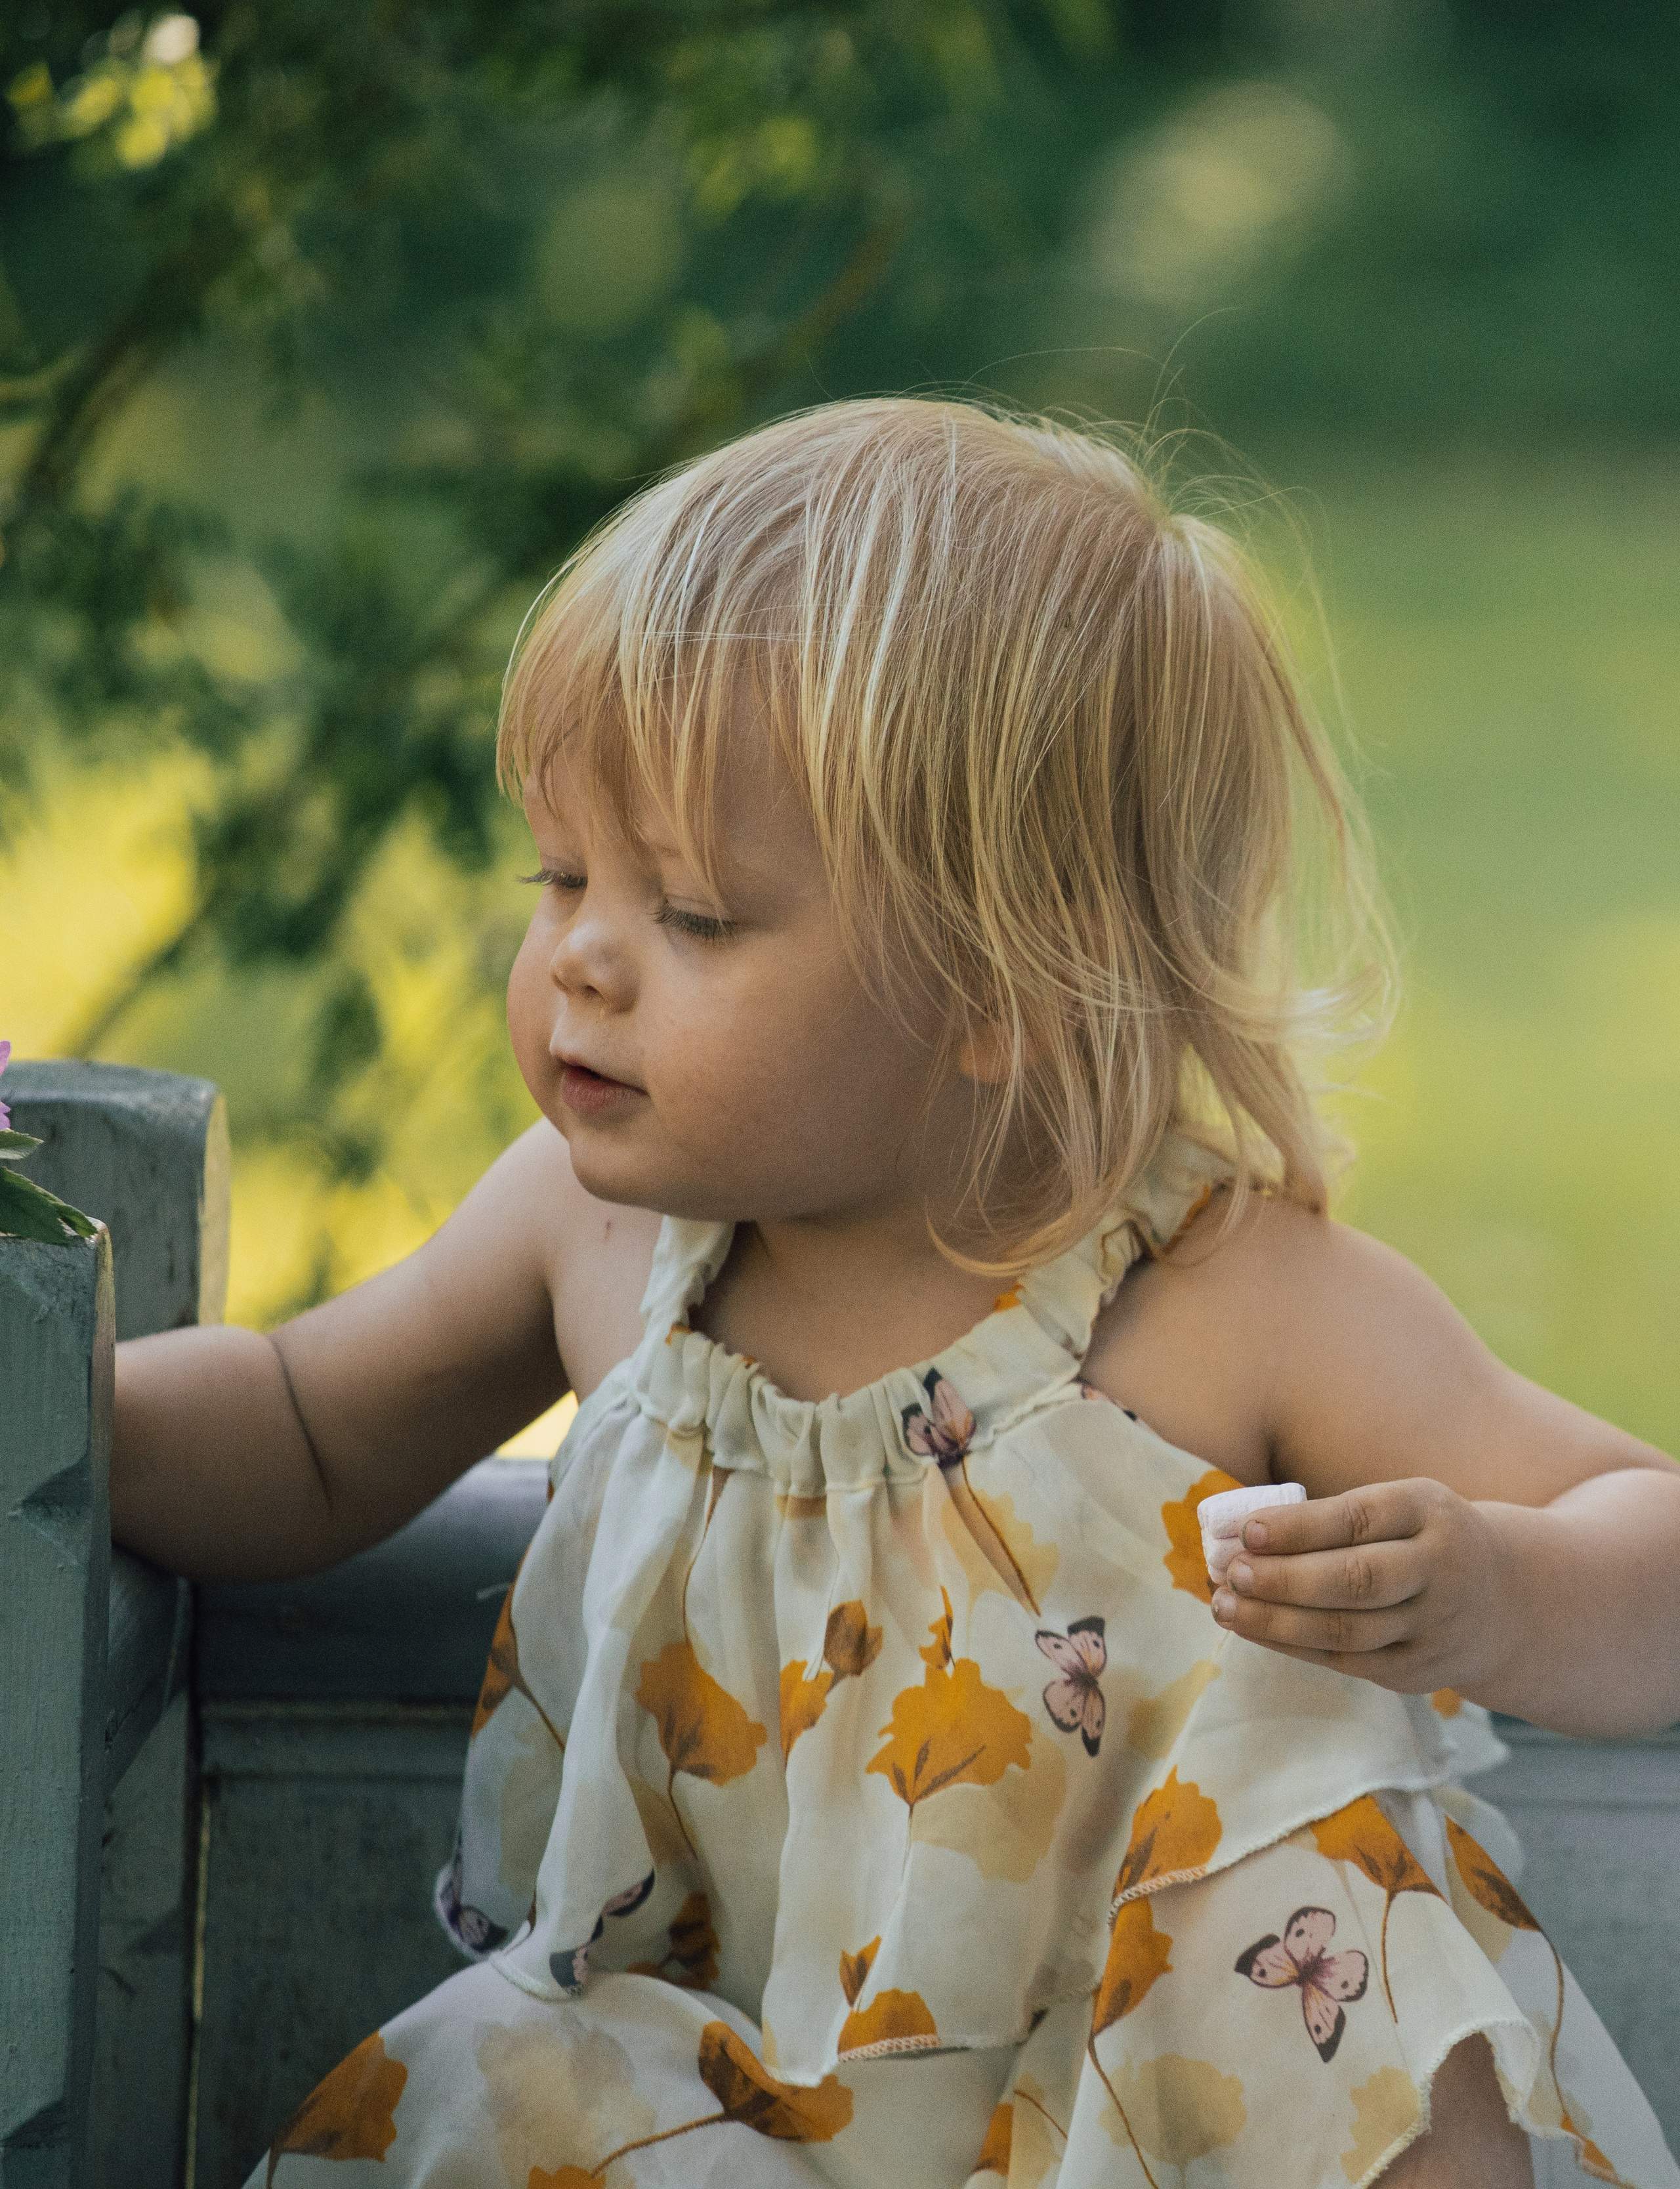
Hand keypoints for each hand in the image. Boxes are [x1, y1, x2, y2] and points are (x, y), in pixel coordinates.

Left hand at [1209, 1478, 1520, 1697]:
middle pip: (1358, 1581)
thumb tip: (1239, 1534)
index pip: (1360, 1520)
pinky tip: (1252, 1628)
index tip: (1248, 1531)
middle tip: (1232, 1573)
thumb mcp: (1398, 1506)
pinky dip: (1292, 1645)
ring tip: (1225, 1605)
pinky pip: (1346, 1661)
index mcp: (1429, 1513)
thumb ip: (1331, 1516)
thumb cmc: (1419, 1537)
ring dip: (1277, 1620)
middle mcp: (1440, 1570)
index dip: (1301, 1527)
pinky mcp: (1418, 1672)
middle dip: (1286, 1579)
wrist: (1504, 1600)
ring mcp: (1433, 1628)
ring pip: (1348, 1631)